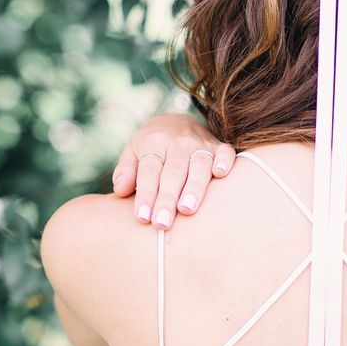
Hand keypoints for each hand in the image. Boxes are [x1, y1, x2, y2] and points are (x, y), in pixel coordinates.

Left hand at [112, 113, 235, 227]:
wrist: (178, 122)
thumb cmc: (153, 148)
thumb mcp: (133, 153)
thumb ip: (126, 171)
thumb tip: (120, 191)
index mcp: (154, 142)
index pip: (149, 171)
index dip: (146, 194)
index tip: (143, 217)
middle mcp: (179, 142)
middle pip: (173, 172)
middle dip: (167, 198)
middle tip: (162, 223)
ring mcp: (201, 143)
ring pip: (198, 166)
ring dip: (194, 188)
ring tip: (187, 210)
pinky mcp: (220, 147)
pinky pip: (225, 153)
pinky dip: (224, 162)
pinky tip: (221, 174)